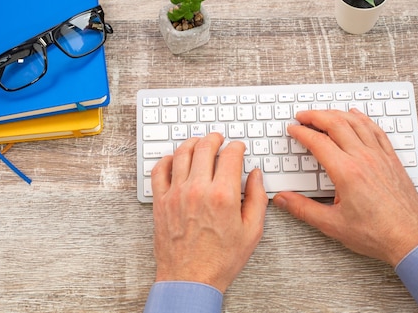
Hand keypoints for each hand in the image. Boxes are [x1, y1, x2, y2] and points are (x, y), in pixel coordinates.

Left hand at [150, 133, 267, 292]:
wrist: (190, 280)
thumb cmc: (220, 260)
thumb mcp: (252, 231)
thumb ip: (258, 199)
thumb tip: (256, 176)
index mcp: (223, 195)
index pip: (231, 155)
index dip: (237, 146)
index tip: (238, 148)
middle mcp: (198, 190)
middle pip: (205, 147)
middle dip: (215, 138)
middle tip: (219, 138)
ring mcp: (176, 194)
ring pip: (182, 153)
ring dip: (192, 142)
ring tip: (199, 143)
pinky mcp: (161, 202)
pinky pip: (159, 170)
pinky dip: (167, 159)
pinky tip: (174, 159)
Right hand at [274, 109, 417, 266]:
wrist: (410, 238)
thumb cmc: (377, 233)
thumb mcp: (332, 224)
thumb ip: (303, 209)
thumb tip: (283, 199)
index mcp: (346, 172)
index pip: (318, 142)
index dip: (301, 132)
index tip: (293, 129)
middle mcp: (363, 158)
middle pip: (335, 124)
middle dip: (315, 116)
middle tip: (302, 116)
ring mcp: (379, 156)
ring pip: (356, 122)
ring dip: (336, 113)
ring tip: (323, 113)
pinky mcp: (391, 159)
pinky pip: (375, 130)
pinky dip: (362, 118)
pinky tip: (356, 115)